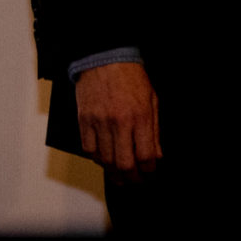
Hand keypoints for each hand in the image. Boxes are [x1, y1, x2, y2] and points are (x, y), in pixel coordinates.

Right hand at [75, 61, 161, 180]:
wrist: (105, 59)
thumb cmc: (131, 78)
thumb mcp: (152, 100)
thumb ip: (155, 130)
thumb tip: (157, 155)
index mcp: (140, 116)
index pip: (145, 155)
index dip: (149, 170)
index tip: (150, 173)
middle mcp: (119, 122)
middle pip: (124, 164)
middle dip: (131, 178)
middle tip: (135, 181)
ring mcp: (99, 122)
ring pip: (105, 160)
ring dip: (113, 173)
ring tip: (120, 176)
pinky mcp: (84, 121)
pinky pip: (88, 149)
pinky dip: (96, 159)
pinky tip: (104, 160)